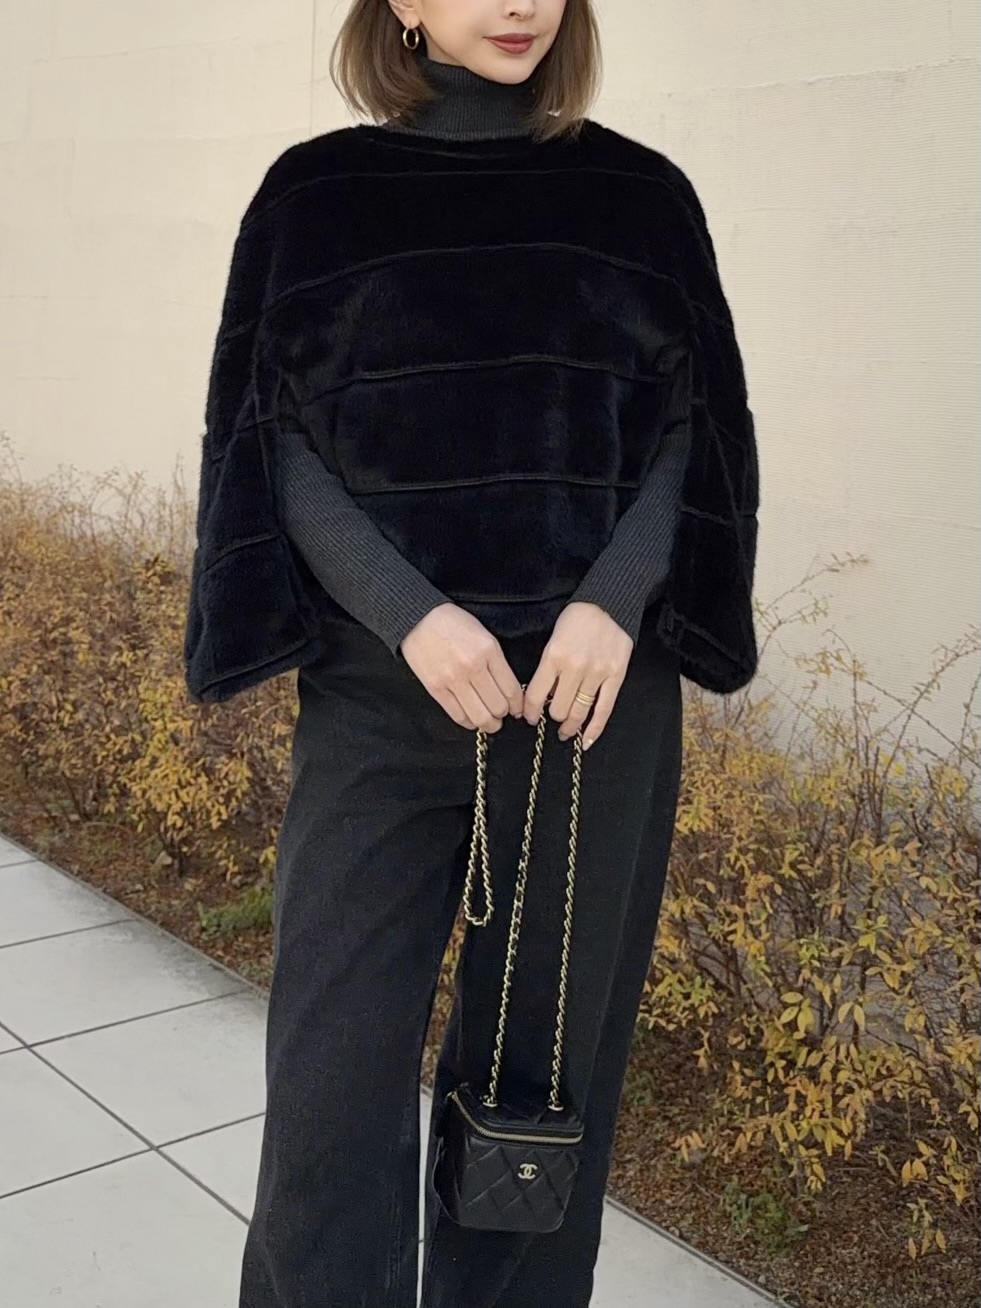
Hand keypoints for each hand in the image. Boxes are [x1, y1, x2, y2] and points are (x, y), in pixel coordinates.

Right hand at [399, 603, 523, 731]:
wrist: (418, 619)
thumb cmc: (453, 624)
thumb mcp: (484, 635)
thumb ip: (496, 661)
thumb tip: (508, 690)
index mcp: (489, 651)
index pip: (511, 690)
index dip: (517, 706)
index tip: (517, 709)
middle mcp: (473, 666)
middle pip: (498, 706)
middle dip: (503, 715)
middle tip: (502, 716)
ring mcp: (453, 679)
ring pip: (479, 715)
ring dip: (489, 724)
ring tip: (490, 723)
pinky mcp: (436, 688)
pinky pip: (457, 714)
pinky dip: (468, 723)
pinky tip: (472, 721)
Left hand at [522, 602, 632, 749]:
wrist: (608, 604)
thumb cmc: (577, 619)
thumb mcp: (553, 639)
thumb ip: (548, 668)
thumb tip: (543, 698)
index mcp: (554, 657)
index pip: (537, 695)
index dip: (530, 711)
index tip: (529, 717)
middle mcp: (574, 668)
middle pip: (558, 708)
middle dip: (553, 717)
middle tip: (553, 718)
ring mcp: (597, 674)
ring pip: (579, 712)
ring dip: (570, 725)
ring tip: (566, 731)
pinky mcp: (615, 677)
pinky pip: (604, 710)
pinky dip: (594, 729)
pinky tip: (585, 741)